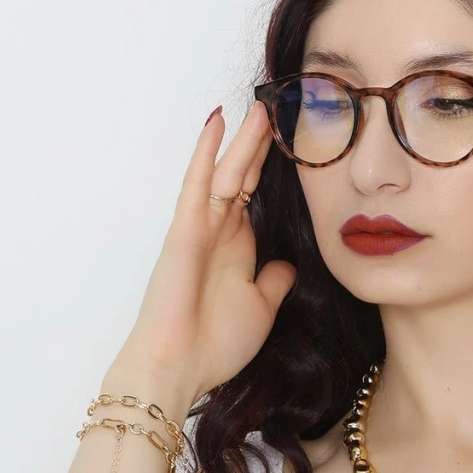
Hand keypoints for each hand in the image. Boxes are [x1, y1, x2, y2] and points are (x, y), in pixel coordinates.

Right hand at [117, 101, 296, 401]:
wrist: (180, 368)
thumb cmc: (216, 345)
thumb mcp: (261, 308)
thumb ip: (273, 282)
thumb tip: (287, 266)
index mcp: (237, 248)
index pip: (255, 195)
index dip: (271, 166)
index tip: (291, 138)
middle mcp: (219, 232)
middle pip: (242, 175)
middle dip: (259, 143)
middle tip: (277, 105)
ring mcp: (201, 228)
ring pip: (225, 172)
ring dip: (241, 140)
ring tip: (259, 105)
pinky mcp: (185, 230)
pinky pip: (198, 183)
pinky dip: (206, 152)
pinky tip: (217, 122)